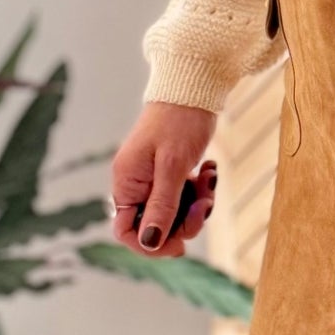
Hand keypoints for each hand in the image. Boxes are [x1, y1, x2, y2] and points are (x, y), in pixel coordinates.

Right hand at [110, 102, 218, 256]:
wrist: (192, 88)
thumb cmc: (179, 123)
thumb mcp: (172, 168)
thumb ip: (162, 206)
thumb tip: (150, 243)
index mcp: (126, 183)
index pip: (126, 231)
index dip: (151, 245)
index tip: (179, 245)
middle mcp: (135, 184)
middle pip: (155, 226)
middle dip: (184, 221)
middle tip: (204, 204)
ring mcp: (152, 179)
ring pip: (174, 213)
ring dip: (196, 204)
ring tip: (208, 178)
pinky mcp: (170, 173)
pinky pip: (183, 197)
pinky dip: (199, 189)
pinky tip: (208, 169)